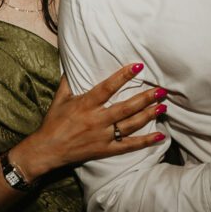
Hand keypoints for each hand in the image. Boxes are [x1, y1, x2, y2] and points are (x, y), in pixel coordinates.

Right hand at [11, 63, 166, 179]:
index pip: (108, 87)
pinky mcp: (106, 150)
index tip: (138, 67)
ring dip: (148, 115)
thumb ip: (69, 80)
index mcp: (86, 104)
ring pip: (130, 125)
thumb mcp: (60, 98)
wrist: (47, 149)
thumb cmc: (53, 122)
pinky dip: (145, 142)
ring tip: (163, 106)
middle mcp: (97, 120)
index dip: (123, 76)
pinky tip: (160, 136)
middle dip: (145, 98)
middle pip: (126, 108)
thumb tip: (73, 61)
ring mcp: (103, 136)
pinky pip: (129, 146)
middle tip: (161, 90)